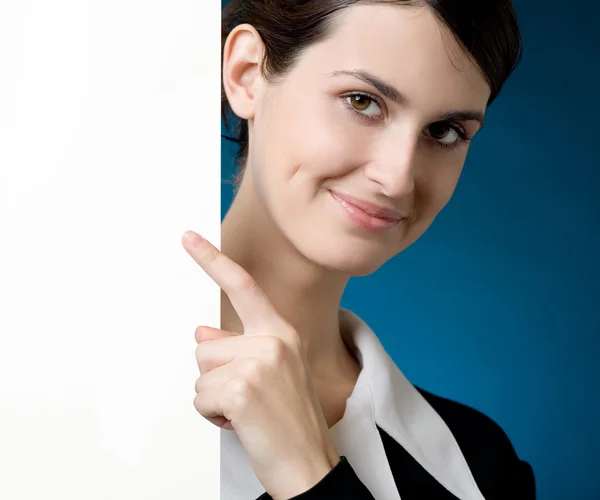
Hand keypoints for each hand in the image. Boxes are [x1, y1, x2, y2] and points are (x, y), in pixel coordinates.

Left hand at [182, 231, 339, 498]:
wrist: (309, 464)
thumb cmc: (290, 419)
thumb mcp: (270, 373)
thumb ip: (236, 347)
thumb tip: (200, 332)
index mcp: (281, 332)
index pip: (243, 287)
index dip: (212, 260)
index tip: (187, 238)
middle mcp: (273, 340)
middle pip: (206, 347)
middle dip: (216, 377)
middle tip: (250, 400)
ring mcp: (259, 363)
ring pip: (201, 373)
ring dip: (215, 398)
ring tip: (247, 412)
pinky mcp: (241, 389)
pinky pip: (200, 398)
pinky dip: (213, 416)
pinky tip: (242, 423)